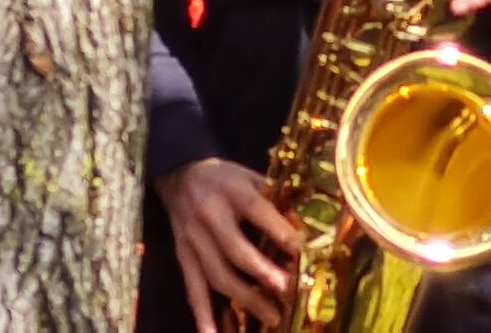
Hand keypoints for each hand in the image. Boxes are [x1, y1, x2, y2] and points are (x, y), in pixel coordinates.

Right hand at [157, 157, 297, 328]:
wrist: (179, 172)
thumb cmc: (225, 178)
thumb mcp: (250, 176)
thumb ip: (274, 200)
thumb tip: (310, 230)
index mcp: (231, 190)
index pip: (258, 212)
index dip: (281, 234)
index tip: (304, 254)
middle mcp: (209, 214)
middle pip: (236, 250)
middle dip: (264, 274)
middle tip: (289, 293)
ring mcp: (193, 238)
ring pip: (217, 274)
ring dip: (245, 299)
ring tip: (273, 317)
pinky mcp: (183, 254)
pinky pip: (192, 287)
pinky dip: (201, 314)